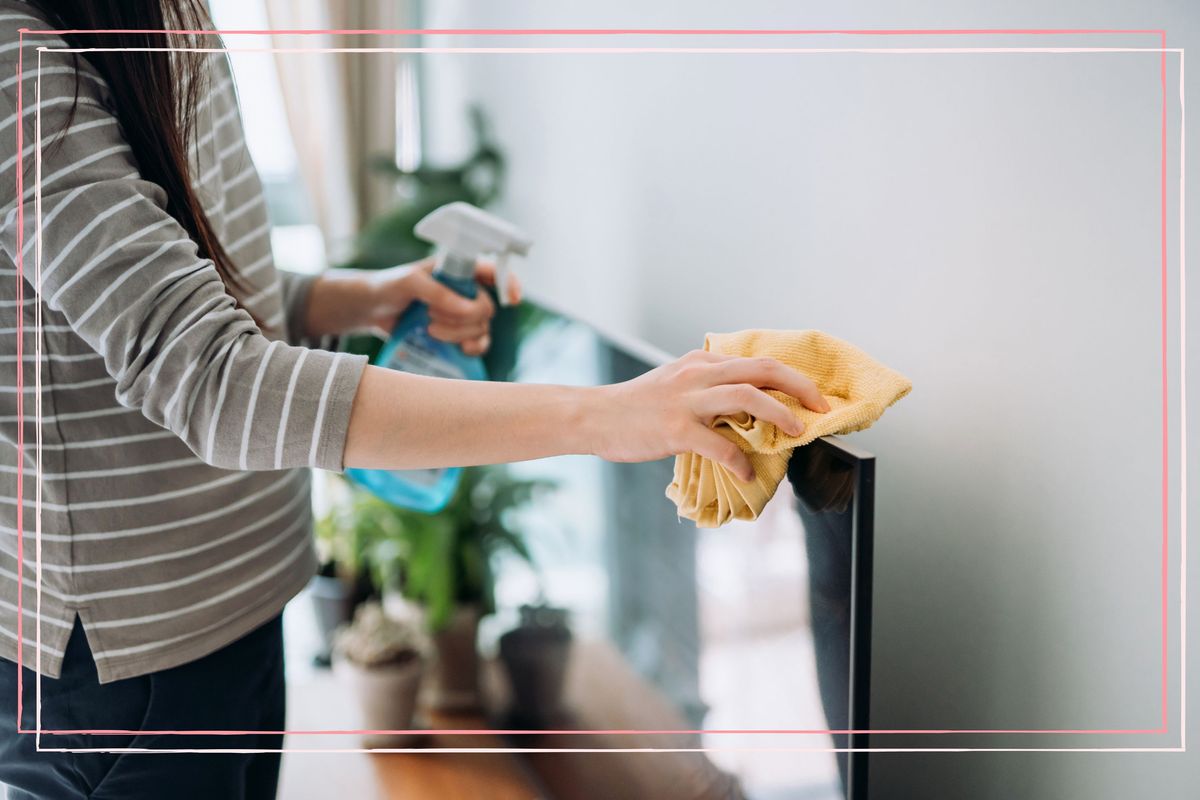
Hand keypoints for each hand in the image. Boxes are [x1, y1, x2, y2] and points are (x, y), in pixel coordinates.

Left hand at [365, 259, 522, 355]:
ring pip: (481, 330)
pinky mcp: (454, 336)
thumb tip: (468, 309)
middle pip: (486, 309)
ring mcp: (460, 316)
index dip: (509, 283)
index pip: (493, 271)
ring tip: (430, 331)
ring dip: (459, 334)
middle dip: (463, 318)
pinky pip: (477, 345)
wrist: (371, 310)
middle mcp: (464, 292)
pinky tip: (458, 350)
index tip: (513, 299)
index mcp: (459, 271)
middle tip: (431, 315)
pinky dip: (471, 349)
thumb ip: (438, 292)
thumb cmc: (389, 286)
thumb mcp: (409, 282)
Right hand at [588, 350, 830, 480]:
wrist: (595, 416)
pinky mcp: (676, 429)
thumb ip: (707, 387)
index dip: (792, 379)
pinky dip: (739, 460)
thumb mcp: (675, 383)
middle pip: (762, 371)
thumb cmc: (636, 406)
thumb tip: (745, 406)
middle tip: (821, 408)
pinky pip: (719, 444)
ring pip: (746, 397)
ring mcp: (687, 400)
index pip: (758, 363)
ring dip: (779, 414)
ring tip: (795, 433)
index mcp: (702, 363)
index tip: (813, 397)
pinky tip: (747, 473)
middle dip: (799, 388)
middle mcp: (698, 374)